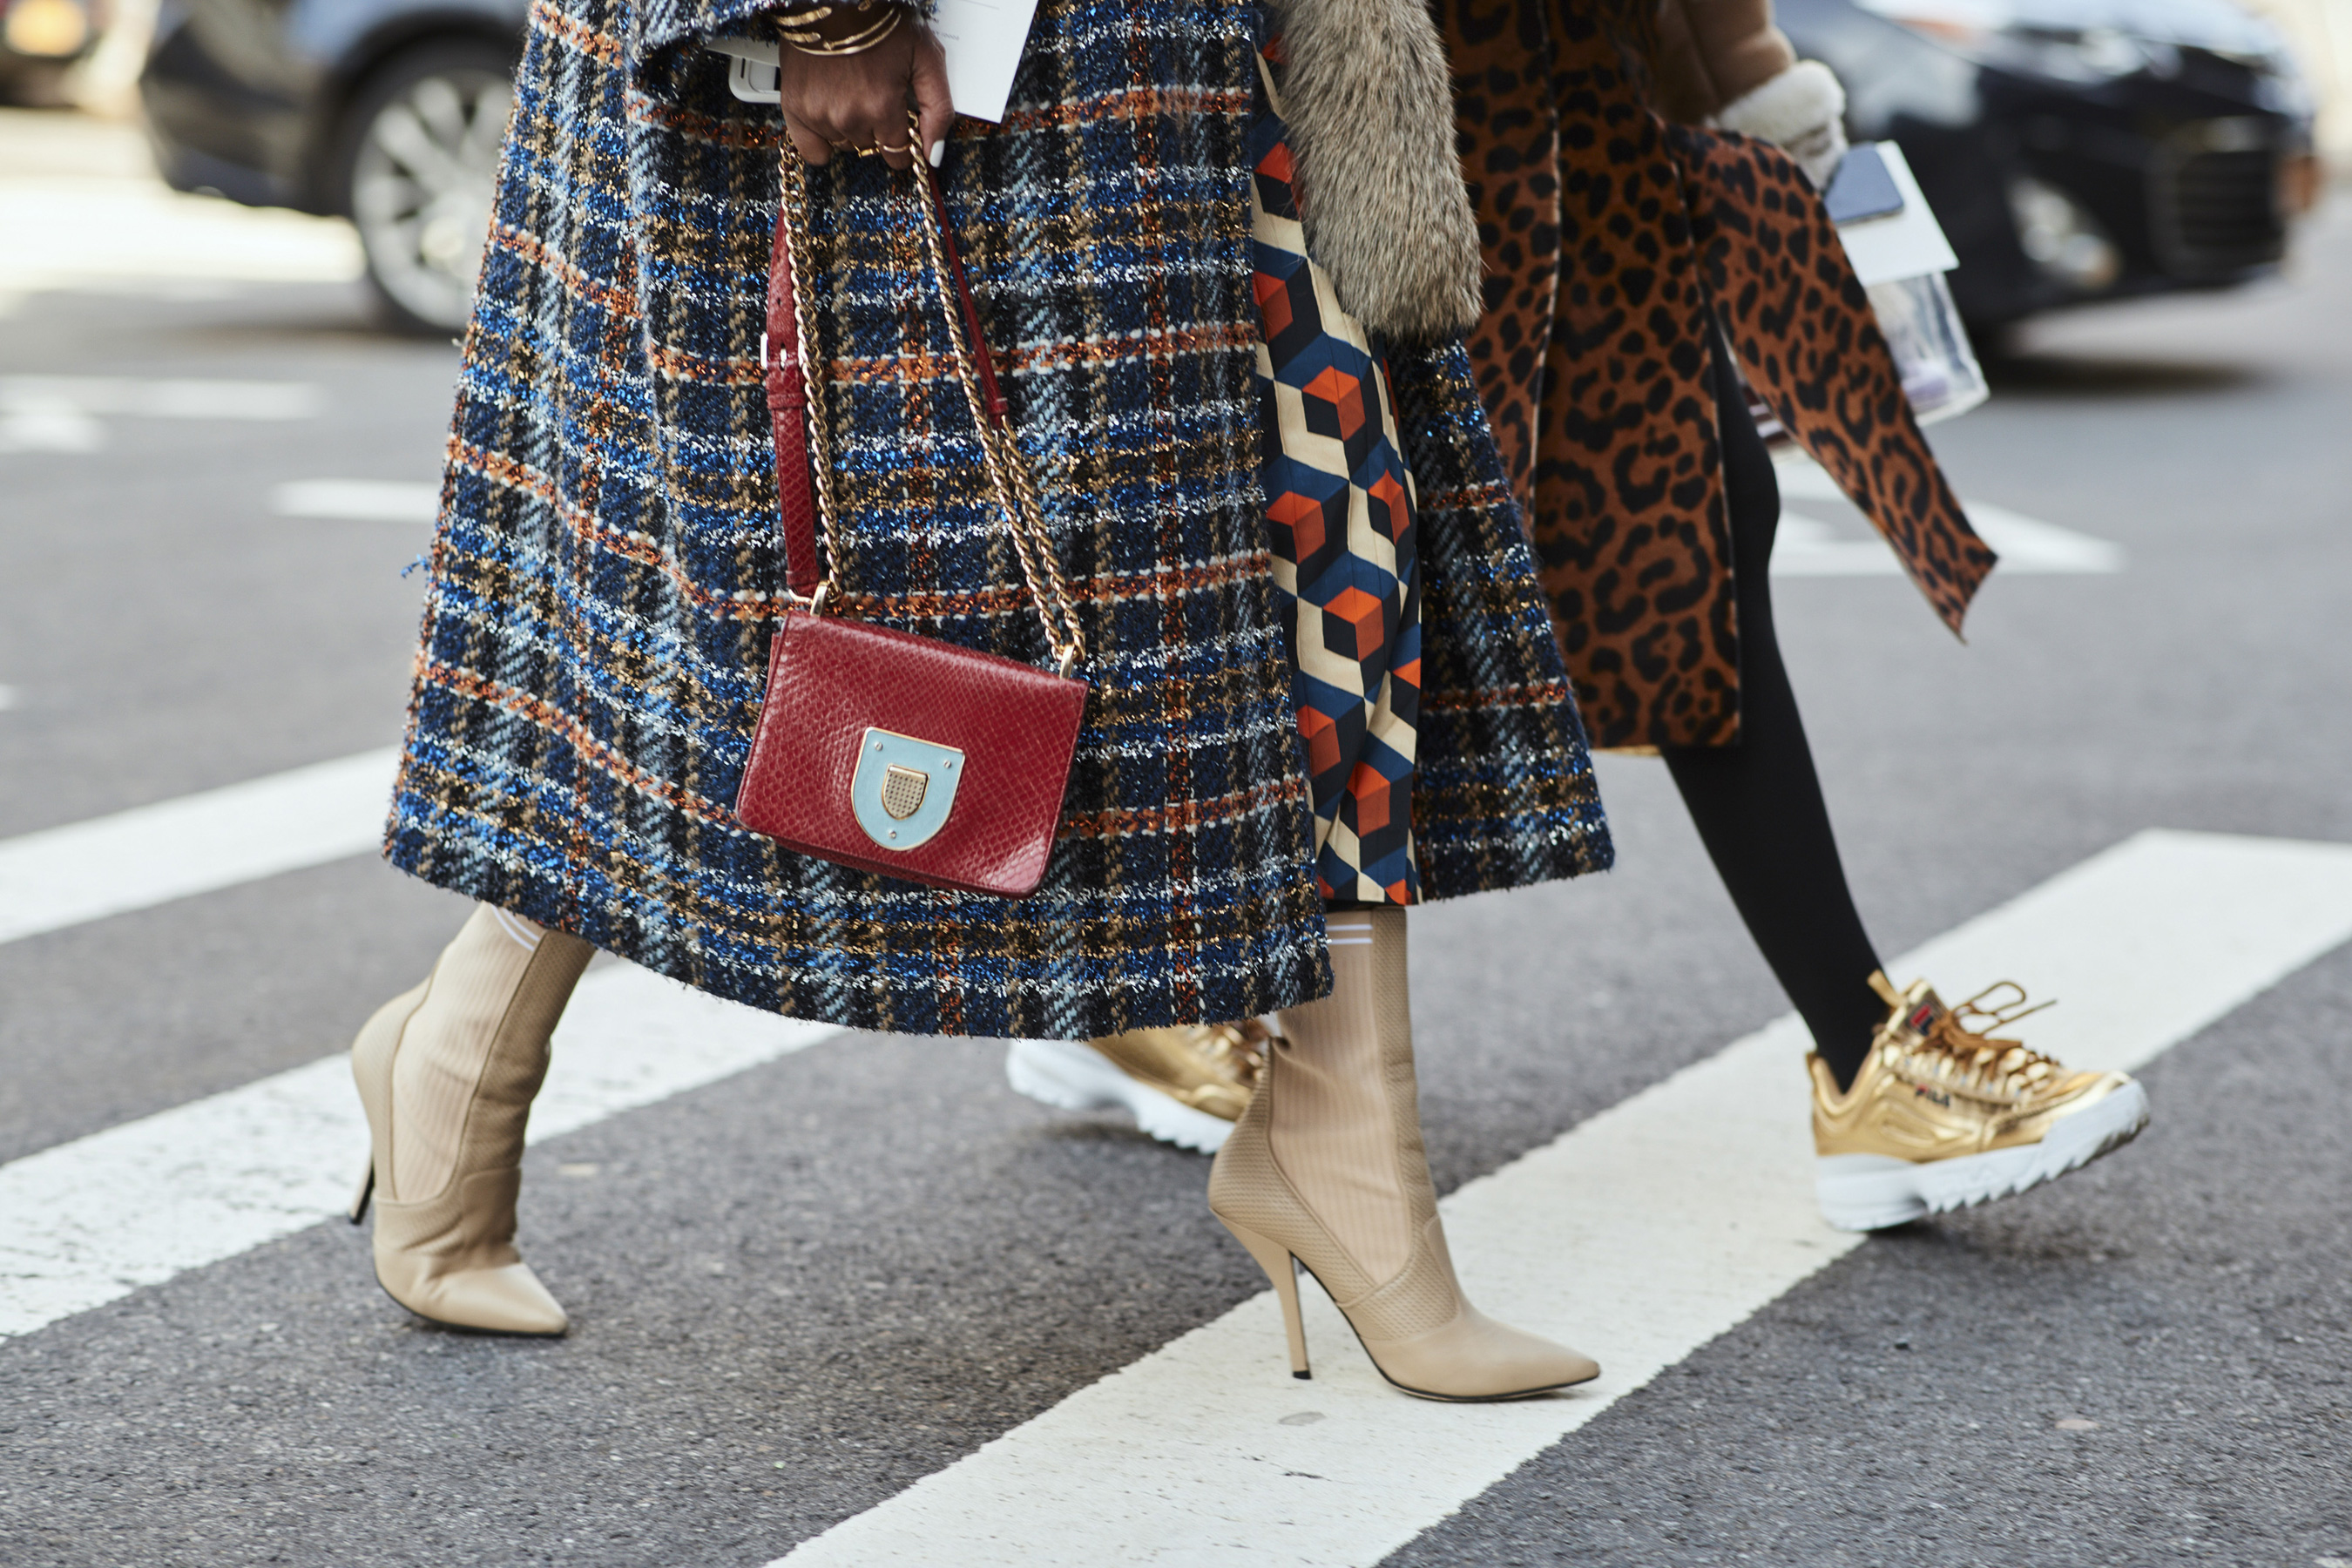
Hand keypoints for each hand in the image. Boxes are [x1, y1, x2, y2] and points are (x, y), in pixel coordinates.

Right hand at [776, 12, 952, 171]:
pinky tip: (829, 118)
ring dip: (851, 129)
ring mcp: (820, 115)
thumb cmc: (880, 17)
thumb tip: (934, 154)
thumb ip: (937, 108)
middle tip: (874, 95)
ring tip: (851, 93)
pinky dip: (822, 141)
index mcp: (882, 106)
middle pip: (871, 147)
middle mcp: (849, 117)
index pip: (898, 153)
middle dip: (878, 129)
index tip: (900, 126)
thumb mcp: (926, 56)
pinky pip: (812, 150)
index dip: (902, 142)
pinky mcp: (795, 107)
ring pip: (845, 145)